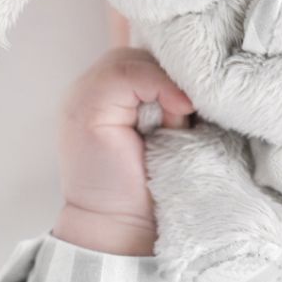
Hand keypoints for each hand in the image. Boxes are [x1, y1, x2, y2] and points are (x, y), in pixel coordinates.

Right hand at [54, 47, 194, 254]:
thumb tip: (198, 72)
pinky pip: (126, 74)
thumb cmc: (149, 186)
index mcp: (107, 94)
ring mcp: (82, 96)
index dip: (170, 70)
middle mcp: (89, 89)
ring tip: (176, 124)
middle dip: (169, 77)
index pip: (142, 57)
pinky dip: (159, 87)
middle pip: (139, 53)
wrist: (121, 228)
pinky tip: (175, 114)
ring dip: (164, 86)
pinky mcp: (86, 107)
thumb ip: (167, 97)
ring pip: (132, 59)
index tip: (192, 98)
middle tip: (186, 114)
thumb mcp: (166, 129)